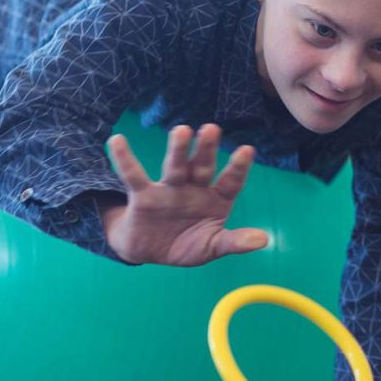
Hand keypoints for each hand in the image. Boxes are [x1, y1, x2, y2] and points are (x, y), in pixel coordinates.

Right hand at [103, 123, 268, 265]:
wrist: (150, 251)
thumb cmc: (187, 244)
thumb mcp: (212, 247)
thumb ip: (234, 242)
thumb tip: (263, 240)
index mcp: (215, 199)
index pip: (230, 182)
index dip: (238, 168)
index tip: (248, 150)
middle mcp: (193, 188)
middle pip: (202, 167)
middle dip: (207, 149)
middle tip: (212, 128)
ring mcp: (168, 189)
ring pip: (174, 167)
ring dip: (178, 150)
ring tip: (182, 131)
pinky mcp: (143, 195)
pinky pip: (134, 176)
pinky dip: (124, 159)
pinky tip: (117, 140)